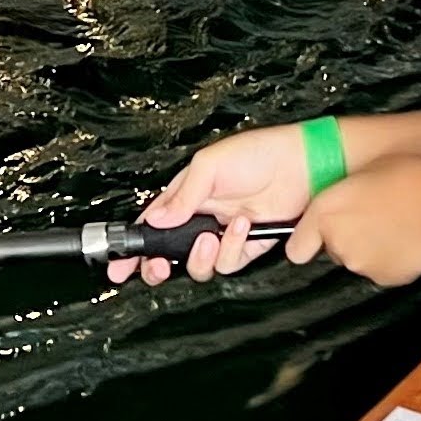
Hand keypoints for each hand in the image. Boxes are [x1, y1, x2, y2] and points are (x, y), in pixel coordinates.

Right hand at [114, 121, 318, 284]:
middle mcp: (200, 218)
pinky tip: (243, 226)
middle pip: (169, 254)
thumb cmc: (257, 153)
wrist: (301, 165)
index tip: (118, 266)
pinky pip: (230, 262)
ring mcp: (222, 235)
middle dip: (158, 265)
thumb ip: (181, 197)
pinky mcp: (247, 246)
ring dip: (202, 255)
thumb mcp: (210, 166)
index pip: (150, 225)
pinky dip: (234, 248)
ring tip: (213, 235)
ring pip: (198, 265)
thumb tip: (155, 219)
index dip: (133, 247)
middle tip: (159, 265)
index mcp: (184, 196)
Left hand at [284, 159, 420, 287]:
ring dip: (369, 248)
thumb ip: (343, 196)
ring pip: (358, 259)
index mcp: (325, 212)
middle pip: (333, 249)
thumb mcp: (364, 173)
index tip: (314, 237)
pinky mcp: (385, 278)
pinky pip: (381, 269)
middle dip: (348, 237)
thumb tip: (344, 203)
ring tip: (395, 227)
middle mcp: (337, 242)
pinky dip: (391, 260)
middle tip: (373, 218)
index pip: (296, 247)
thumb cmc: (408, 179)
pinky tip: (407, 241)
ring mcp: (360, 264)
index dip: (307, 242)